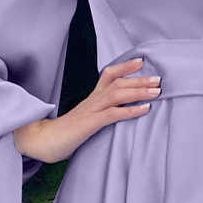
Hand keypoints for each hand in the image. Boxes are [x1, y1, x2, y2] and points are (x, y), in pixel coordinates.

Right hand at [13, 57, 159, 162]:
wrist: (43, 142)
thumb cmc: (66, 133)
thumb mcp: (86, 119)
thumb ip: (101, 113)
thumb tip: (120, 113)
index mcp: (92, 97)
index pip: (108, 74)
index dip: (125, 66)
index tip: (141, 61)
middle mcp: (92, 99)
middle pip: (118, 82)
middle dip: (139, 79)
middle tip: (159, 79)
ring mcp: (91, 110)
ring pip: (117, 94)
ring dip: (139, 91)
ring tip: (156, 91)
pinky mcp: (89, 124)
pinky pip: (113, 114)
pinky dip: (130, 110)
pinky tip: (144, 109)